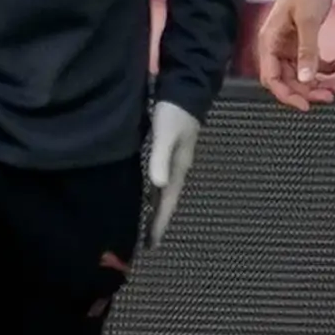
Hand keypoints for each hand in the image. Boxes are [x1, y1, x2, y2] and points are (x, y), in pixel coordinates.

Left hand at [141, 100, 199, 249]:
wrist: (187, 90)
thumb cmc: (174, 112)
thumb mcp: (165, 133)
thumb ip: (160, 157)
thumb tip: (157, 185)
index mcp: (179, 167)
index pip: (168, 201)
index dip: (159, 222)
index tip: (152, 244)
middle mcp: (178, 168)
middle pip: (167, 200)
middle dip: (159, 220)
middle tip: (150, 242)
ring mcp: (176, 160)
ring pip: (165, 191)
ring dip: (156, 208)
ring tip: (147, 225)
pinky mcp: (170, 151)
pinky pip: (162, 179)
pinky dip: (155, 192)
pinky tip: (148, 194)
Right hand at [256, 0, 334, 110]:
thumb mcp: (309, 21)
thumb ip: (307, 51)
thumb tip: (306, 78)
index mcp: (269, 41)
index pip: (271, 79)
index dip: (287, 95)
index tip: (305, 106)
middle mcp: (276, 44)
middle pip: (288, 79)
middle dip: (308, 90)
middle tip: (329, 96)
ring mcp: (288, 42)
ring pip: (300, 72)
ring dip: (318, 81)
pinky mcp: (301, 38)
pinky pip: (310, 60)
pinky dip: (324, 66)